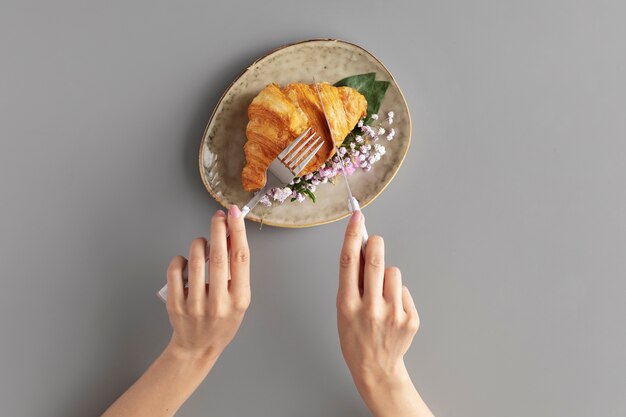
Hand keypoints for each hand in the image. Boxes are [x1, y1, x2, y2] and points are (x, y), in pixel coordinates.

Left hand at [102, 206, 251, 416]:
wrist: (198, 347)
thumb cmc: (223, 320)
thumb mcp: (239, 298)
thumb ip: (236, 270)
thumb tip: (232, 235)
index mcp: (239, 299)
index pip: (240, 258)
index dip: (238, 232)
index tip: (235, 214)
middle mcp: (218, 302)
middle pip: (218, 256)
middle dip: (218, 229)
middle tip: (218, 215)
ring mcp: (195, 304)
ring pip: (195, 259)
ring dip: (199, 243)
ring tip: (202, 244)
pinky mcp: (176, 304)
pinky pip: (175, 270)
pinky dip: (180, 259)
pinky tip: (185, 262)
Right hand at [337, 211, 432, 416]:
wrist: (376, 369)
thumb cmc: (355, 336)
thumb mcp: (343, 310)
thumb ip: (351, 281)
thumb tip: (358, 247)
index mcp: (347, 305)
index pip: (349, 262)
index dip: (352, 236)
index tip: (357, 217)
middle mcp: (370, 308)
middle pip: (375, 262)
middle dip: (375, 244)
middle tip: (375, 241)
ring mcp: (392, 315)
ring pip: (393, 273)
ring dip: (387, 276)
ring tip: (381, 294)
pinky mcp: (410, 319)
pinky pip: (404, 290)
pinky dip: (398, 295)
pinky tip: (392, 311)